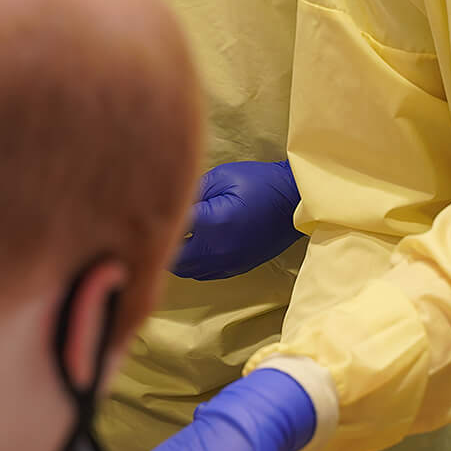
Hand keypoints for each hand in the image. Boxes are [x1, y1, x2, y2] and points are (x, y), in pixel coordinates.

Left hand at [171, 160, 301, 280]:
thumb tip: (172, 203)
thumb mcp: (223, 176)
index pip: (172, 227)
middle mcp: (217, 250)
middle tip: (164, 224)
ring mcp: (228, 263)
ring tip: (178, 235)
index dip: (163, 216)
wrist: (295, 201)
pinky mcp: (237, 268)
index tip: (155, 207)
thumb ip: (193, 191)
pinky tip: (196, 245)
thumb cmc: (260, 183)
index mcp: (212, 223)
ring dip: (179, 256)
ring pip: (188, 271)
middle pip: (174, 258)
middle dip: (167, 241)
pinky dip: (195, 263)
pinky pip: (205, 274)